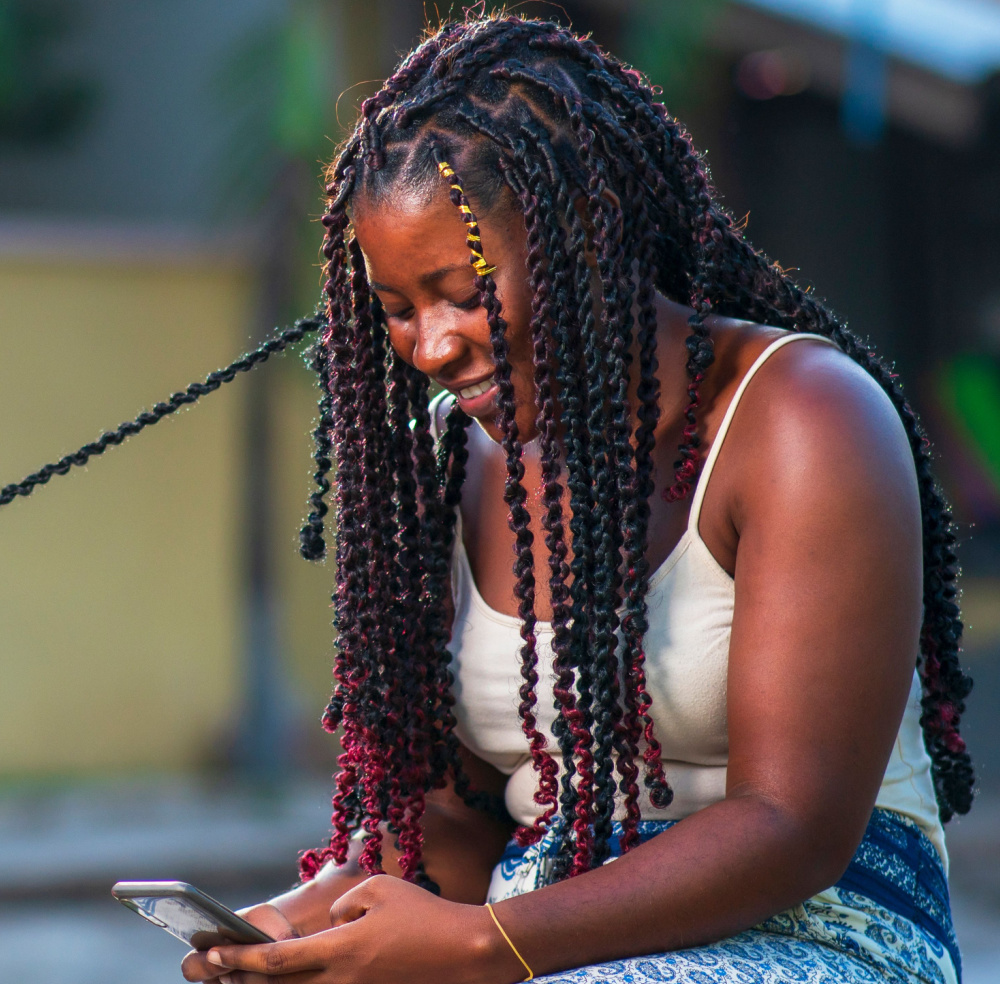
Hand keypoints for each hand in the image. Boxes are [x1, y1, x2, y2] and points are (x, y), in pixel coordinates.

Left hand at [198, 874, 524, 983]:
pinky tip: (291, 978)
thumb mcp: (379, 890)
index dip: (241, 959)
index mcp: (341, 951)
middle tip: (211, 970)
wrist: (466, 952)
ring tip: (241, 977)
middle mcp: (341, 981)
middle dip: (240, 981)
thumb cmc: (425, 915)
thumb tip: (332, 923)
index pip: (277, 961)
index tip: (215, 952)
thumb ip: (343, 904)